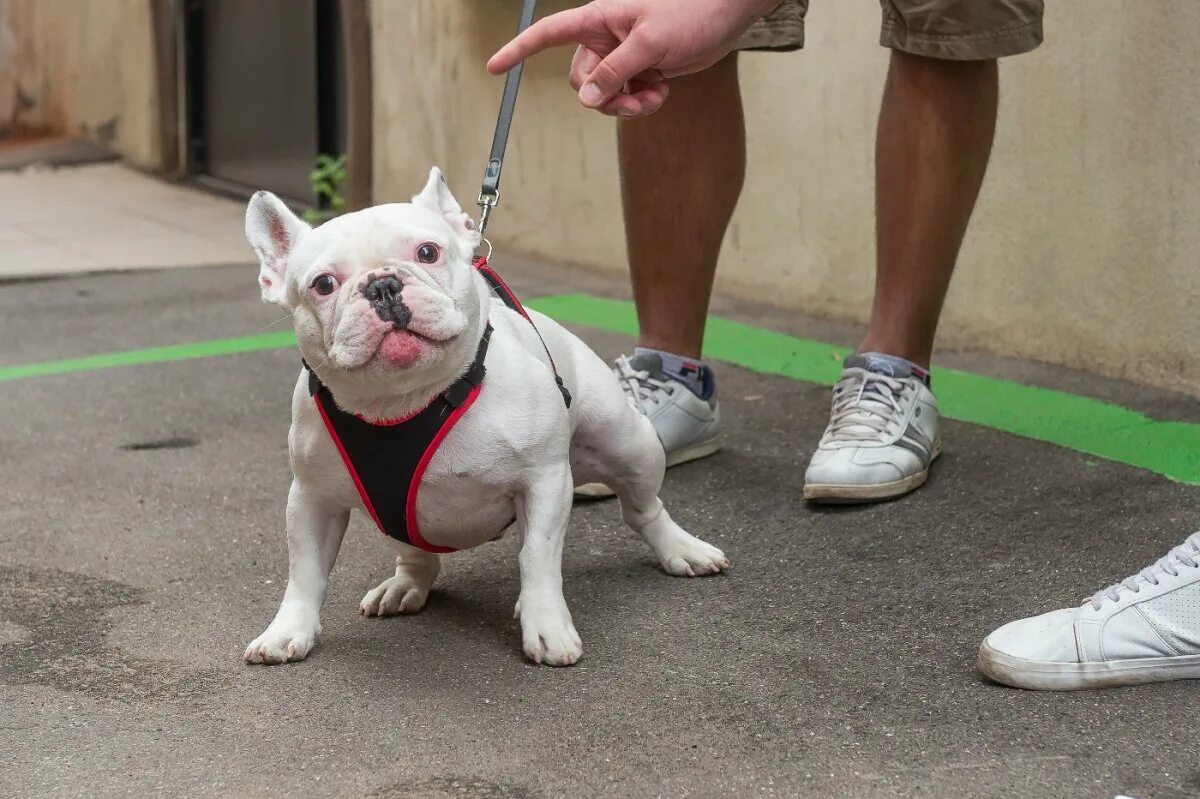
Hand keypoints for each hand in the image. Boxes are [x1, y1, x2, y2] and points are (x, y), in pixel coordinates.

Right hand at [487, 0, 778, 116]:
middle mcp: (605, 38)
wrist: (726, 15)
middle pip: (581, 81)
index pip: (548, 34)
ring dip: (626, 105)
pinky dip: (642, 102)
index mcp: (598, 19)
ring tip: (653, 97)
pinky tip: (661, 91)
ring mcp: (622, 55)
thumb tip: (587, 99)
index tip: (494, 67)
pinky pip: (626, 97)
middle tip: (634, 102)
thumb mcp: (651, 43)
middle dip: (605, 99)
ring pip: (604, 95)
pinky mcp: (641, 70)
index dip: (519, 50)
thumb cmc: (692, 13)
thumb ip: (616, 72)